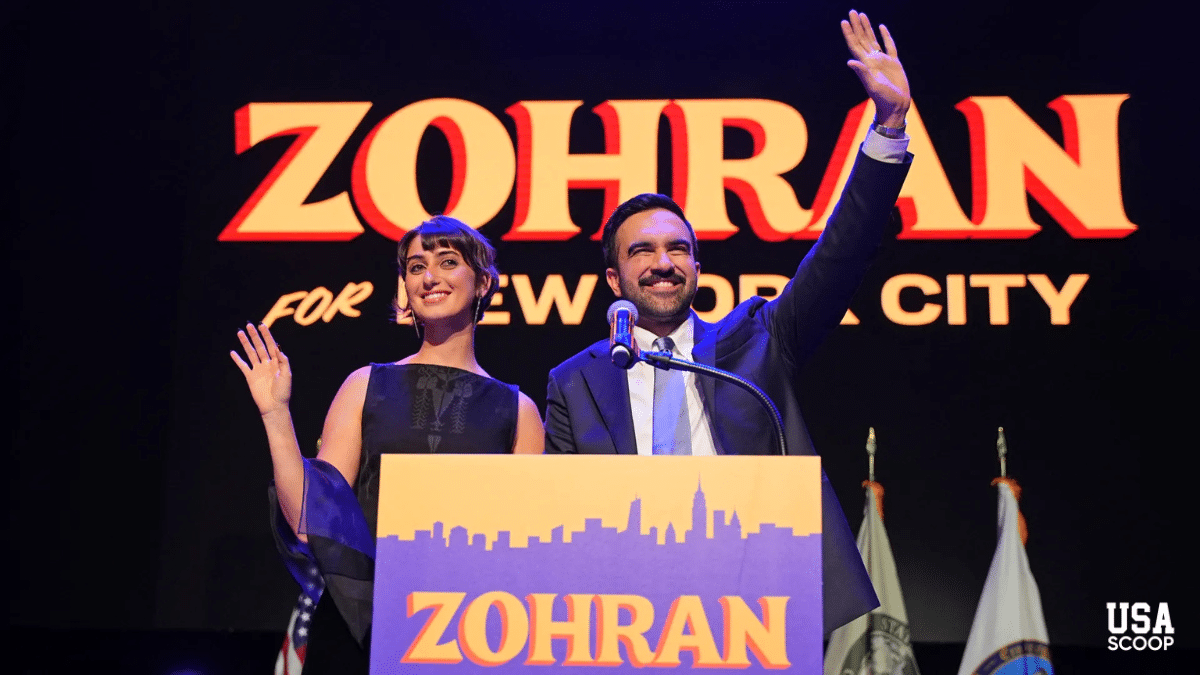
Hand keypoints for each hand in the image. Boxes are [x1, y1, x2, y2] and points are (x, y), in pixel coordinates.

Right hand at [231, 322, 291, 415]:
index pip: (271, 345)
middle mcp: (267, 364)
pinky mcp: (251, 377)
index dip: (267, 335)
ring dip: (245, 343)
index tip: (262, 325)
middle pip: (260, 346)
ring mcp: (258, 370)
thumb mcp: (287, 375)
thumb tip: (278, 349)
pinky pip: (243, 366)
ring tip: (240, 332)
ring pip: (251, 353)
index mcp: (277, 362)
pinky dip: (238, 359)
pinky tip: (233, 352)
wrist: (274, 406)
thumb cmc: (283, 392)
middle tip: (249, 325)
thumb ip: (283, 361)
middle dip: (255, 336)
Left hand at [841, 10, 910, 126]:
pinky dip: (885, 36)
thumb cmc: (884, 99)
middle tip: (852, 11)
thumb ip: (862, 73)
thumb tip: (850, 61)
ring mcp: (882, 61)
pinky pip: (889, 46)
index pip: (855, 45)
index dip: (849, 33)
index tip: (844, 21)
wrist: (896, 106)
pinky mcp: (894, 63)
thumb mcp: (872, 85)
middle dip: (857, 25)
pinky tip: (882, 28)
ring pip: (873, 39)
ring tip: (862, 15)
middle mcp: (872, 60)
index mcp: (866, 64)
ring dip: (867, 28)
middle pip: (862, 39)